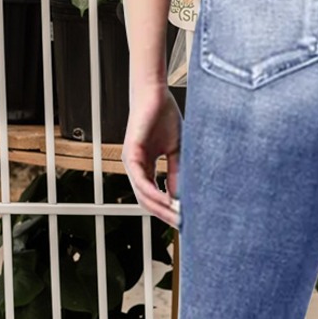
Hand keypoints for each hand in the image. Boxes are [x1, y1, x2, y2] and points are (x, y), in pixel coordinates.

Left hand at [122, 84, 182, 229]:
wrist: (154, 93)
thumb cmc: (164, 117)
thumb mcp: (177, 151)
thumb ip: (177, 173)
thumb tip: (180, 197)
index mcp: (146, 167)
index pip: (155, 197)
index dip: (169, 210)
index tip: (186, 219)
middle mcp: (136, 168)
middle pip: (147, 202)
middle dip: (166, 215)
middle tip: (184, 225)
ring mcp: (132, 162)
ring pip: (143, 196)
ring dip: (161, 209)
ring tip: (178, 216)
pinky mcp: (131, 154)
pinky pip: (142, 182)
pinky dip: (155, 193)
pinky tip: (167, 201)